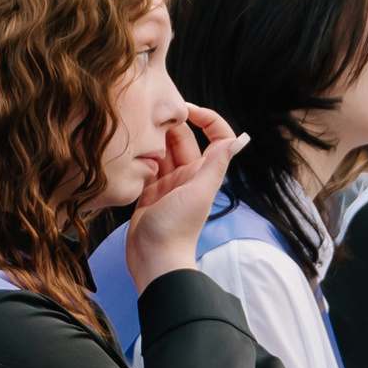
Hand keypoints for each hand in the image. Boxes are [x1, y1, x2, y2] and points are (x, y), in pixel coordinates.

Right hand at [122, 103, 246, 292]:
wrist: (153, 258)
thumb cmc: (177, 229)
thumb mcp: (198, 193)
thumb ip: (215, 166)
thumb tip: (237, 138)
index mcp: (204, 173)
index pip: (216, 137)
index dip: (208, 119)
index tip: (186, 109)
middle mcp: (188, 176)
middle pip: (183, 140)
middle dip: (171, 125)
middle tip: (150, 115)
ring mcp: (167, 184)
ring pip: (162, 151)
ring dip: (153, 139)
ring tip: (137, 130)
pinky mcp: (149, 192)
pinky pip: (146, 166)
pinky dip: (140, 157)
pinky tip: (130, 151)